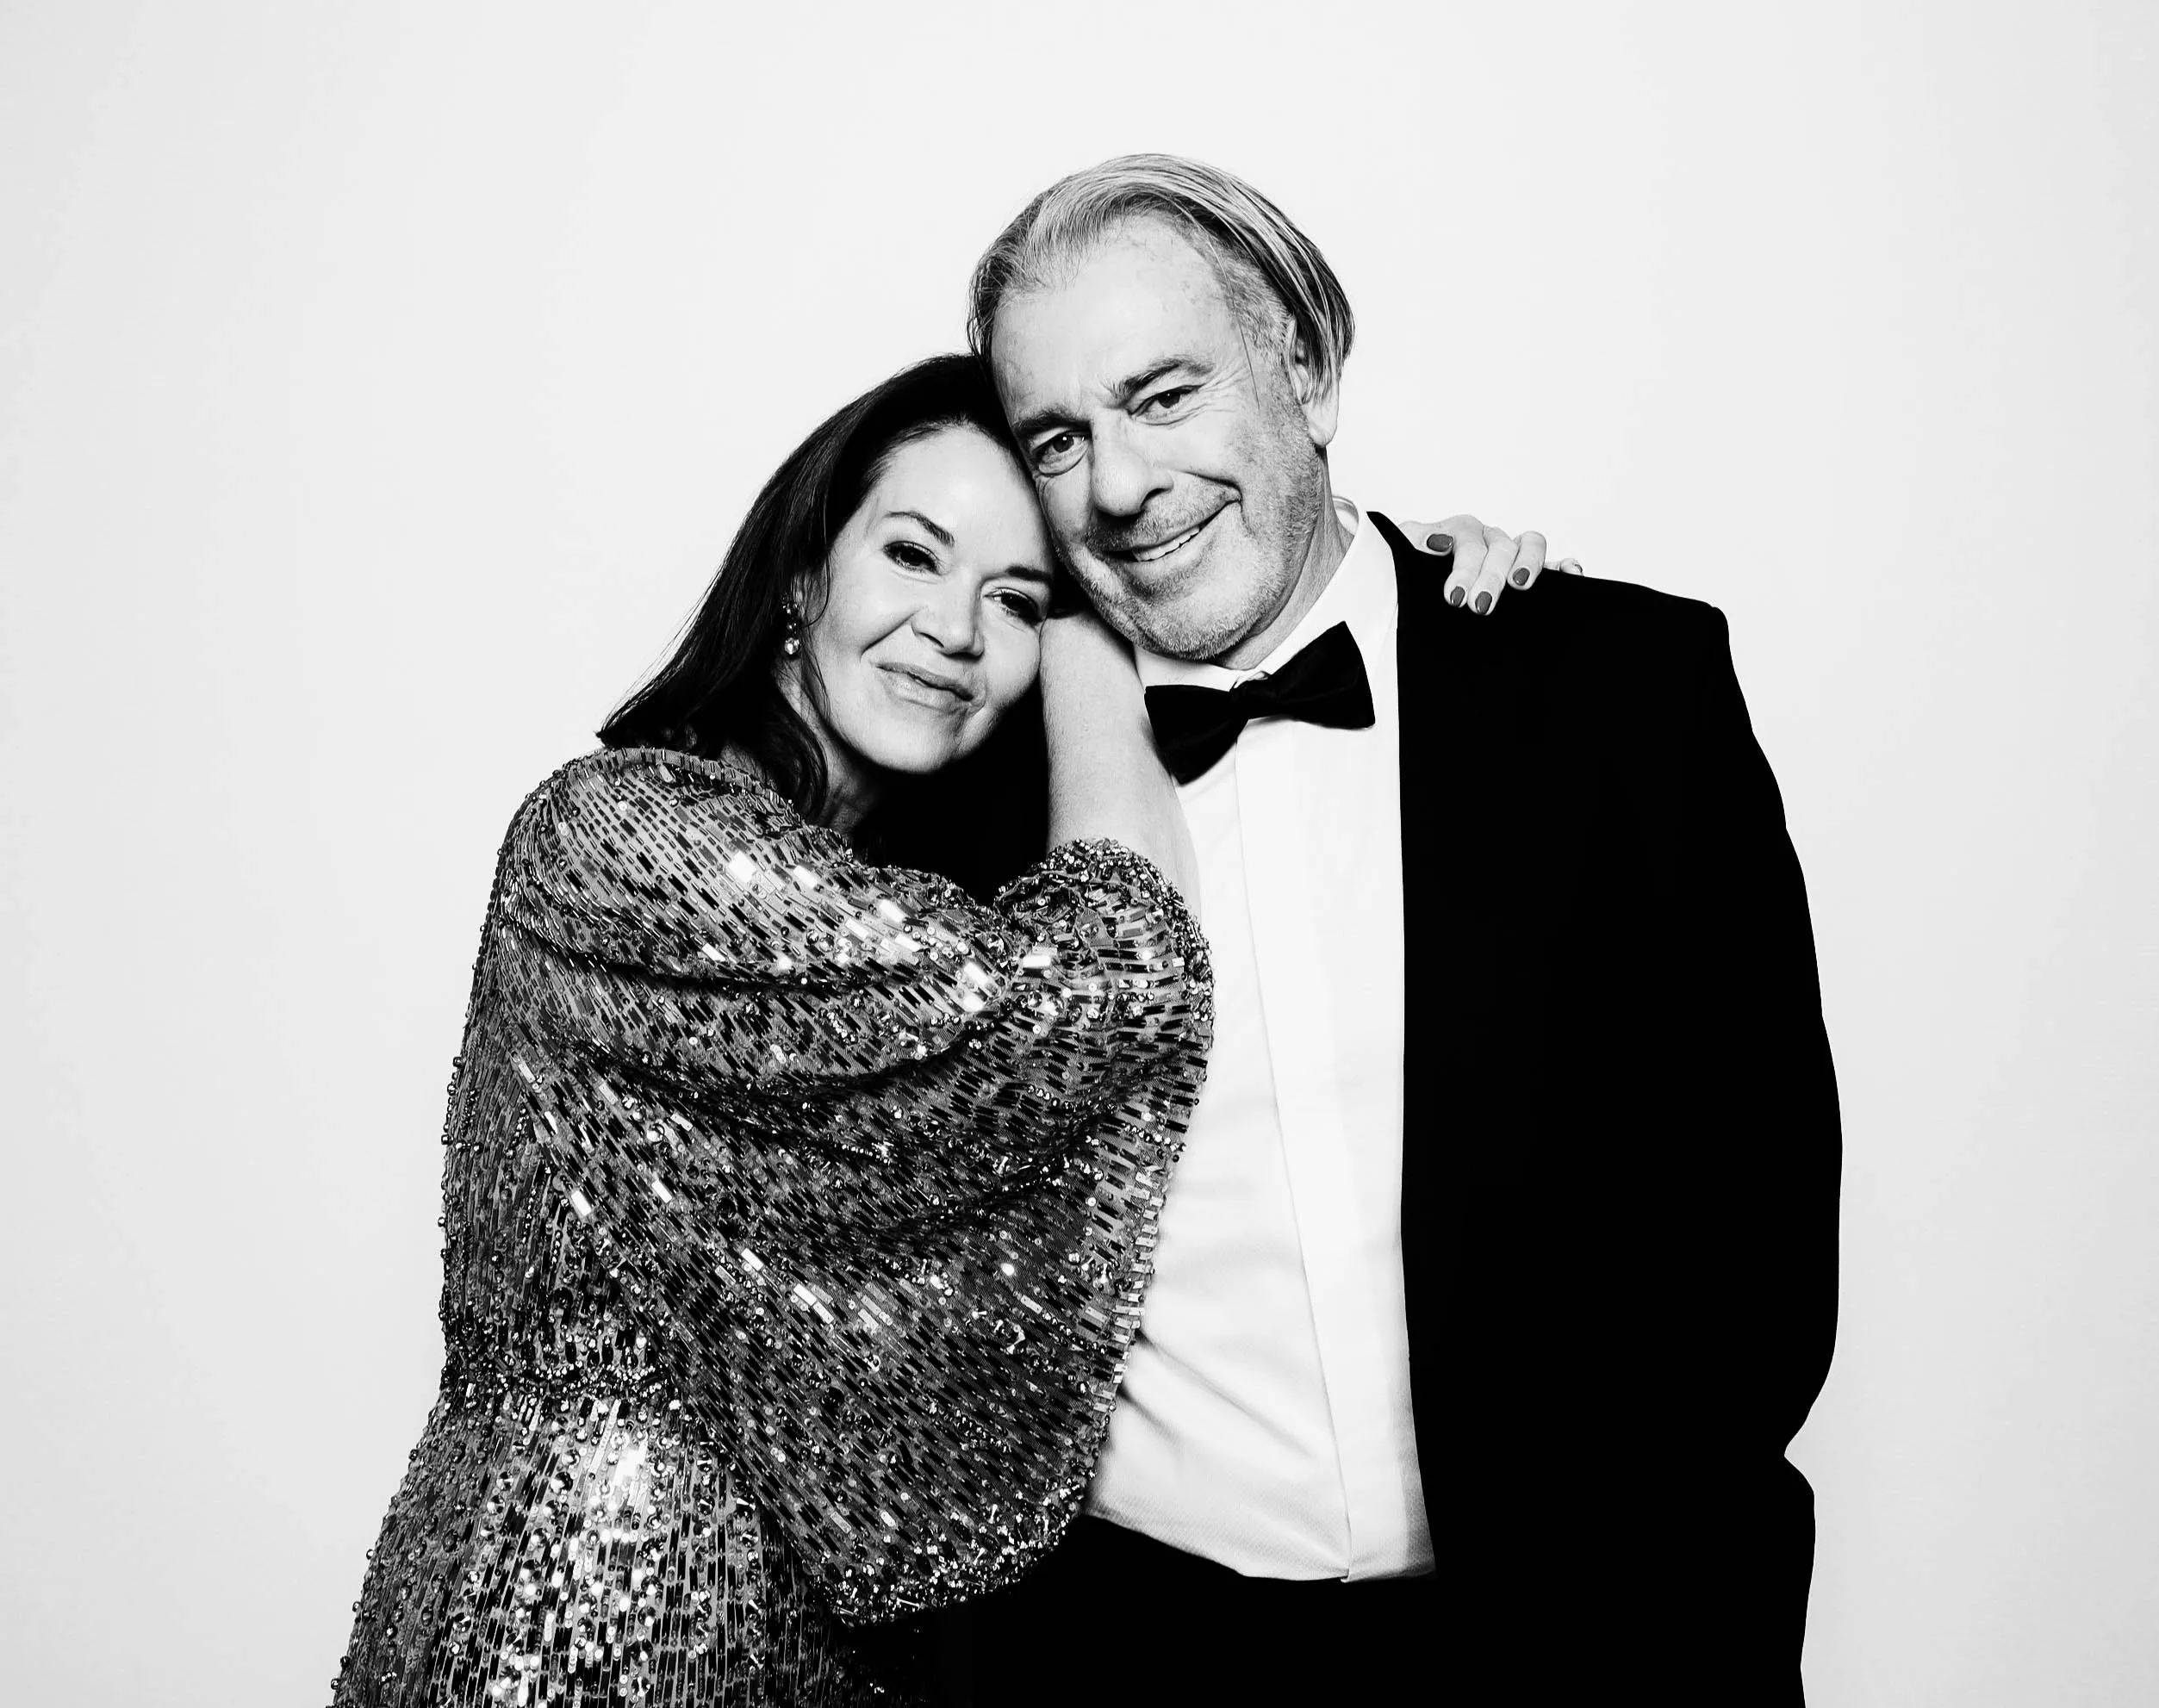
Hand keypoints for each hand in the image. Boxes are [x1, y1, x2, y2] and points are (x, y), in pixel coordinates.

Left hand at [1400, 514, 1582, 614]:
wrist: (1414, 592)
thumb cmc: (1410, 570)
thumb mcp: (1403, 554)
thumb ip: (1413, 543)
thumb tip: (1439, 543)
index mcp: (1459, 532)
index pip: (1467, 541)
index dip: (1464, 568)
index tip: (1455, 597)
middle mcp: (1488, 538)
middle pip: (1498, 547)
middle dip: (1490, 577)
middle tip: (1479, 606)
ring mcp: (1510, 553)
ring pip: (1529, 545)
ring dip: (1528, 564)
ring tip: (1520, 585)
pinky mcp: (1527, 572)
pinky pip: (1552, 563)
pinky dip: (1564, 565)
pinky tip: (1570, 573)